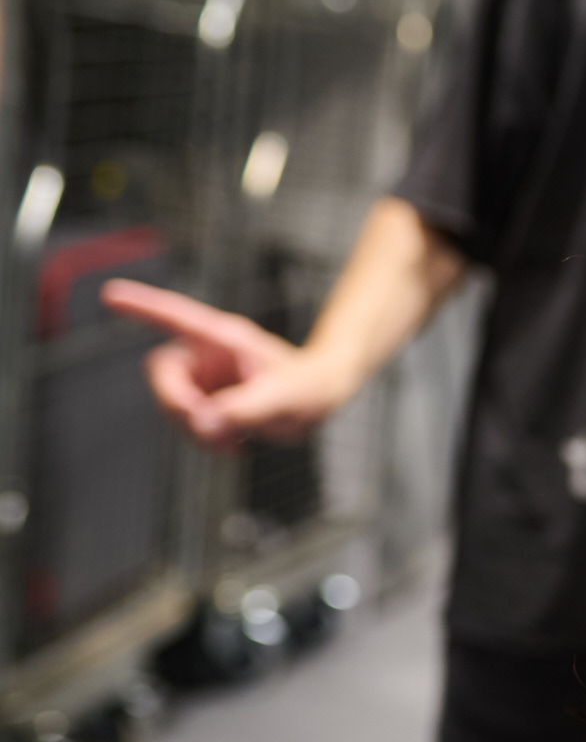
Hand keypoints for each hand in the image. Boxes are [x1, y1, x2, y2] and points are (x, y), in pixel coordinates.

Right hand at [101, 279, 350, 452]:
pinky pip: (188, 423)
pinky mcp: (205, 402)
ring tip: (234, 443)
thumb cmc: (307, 386)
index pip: (175, 317)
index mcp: (222, 338)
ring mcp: (203, 379)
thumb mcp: (284, 397)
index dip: (141, 306)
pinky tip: (235, 447)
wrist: (318, 400)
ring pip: (173, 405)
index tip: (110, 294)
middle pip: (162, 374)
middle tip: (205, 428)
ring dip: (195, 430)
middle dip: (176, 405)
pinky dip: (205, 439)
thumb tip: (201, 422)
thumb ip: (246, 408)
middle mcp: (206, 355)